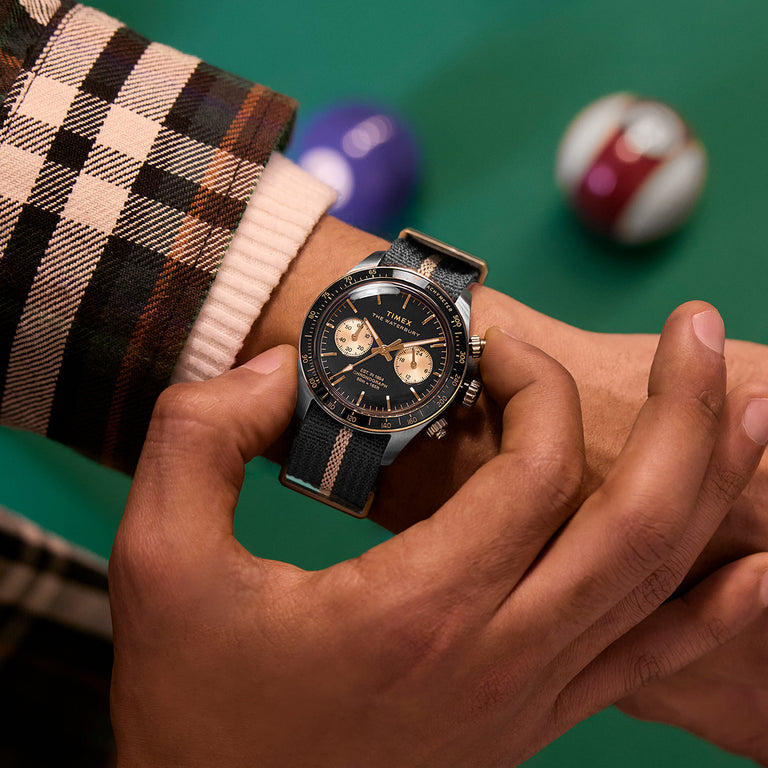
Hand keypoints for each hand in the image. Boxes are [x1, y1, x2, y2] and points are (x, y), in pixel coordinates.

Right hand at [110, 304, 767, 766]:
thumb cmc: (188, 703)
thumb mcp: (158, 555)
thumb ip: (205, 433)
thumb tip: (288, 368)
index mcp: (418, 614)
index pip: (534, 472)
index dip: (530, 385)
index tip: (493, 347)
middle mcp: (498, 664)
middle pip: (639, 524)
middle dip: (685, 413)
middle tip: (696, 329)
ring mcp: (526, 704)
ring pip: (662, 590)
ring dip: (718, 488)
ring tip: (752, 409)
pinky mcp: (525, 723)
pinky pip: (645, 662)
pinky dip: (714, 611)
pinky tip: (759, 571)